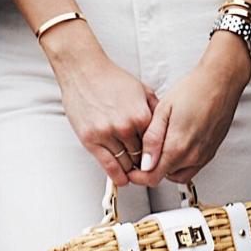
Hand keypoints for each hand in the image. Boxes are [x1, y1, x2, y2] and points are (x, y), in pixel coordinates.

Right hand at [46, 26, 158, 187]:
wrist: (84, 71)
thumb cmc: (111, 79)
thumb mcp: (143, 91)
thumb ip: (155, 111)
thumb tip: (165, 129)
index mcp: (141, 116)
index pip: (155, 146)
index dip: (157, 154)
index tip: (157, 159)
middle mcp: (125, 127)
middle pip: (141, 157)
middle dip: (143, 163)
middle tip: (144, 167)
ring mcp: (107, 134)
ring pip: (125, 164)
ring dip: (130, 170)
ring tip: (132, 171)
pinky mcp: (90, 139)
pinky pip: (107, 165)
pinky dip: (116, 176)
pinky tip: (122, 179)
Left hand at [133, 34, 250, 186]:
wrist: (220, 82)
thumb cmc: (193, 90)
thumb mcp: (163, 110)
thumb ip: (152, 139)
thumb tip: (144, 163)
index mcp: (177, 147)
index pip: (152, 177)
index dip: (138, 176)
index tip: (131, 170)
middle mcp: (192, 156)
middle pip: (164, 176)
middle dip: (150, 170)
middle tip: (143, 154)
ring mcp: (203, 156)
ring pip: (178, 174)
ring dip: (166, 168)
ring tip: (159, 149)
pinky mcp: (211, 152)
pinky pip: (191, 167)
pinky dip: (180, 163)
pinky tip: (175, 146)